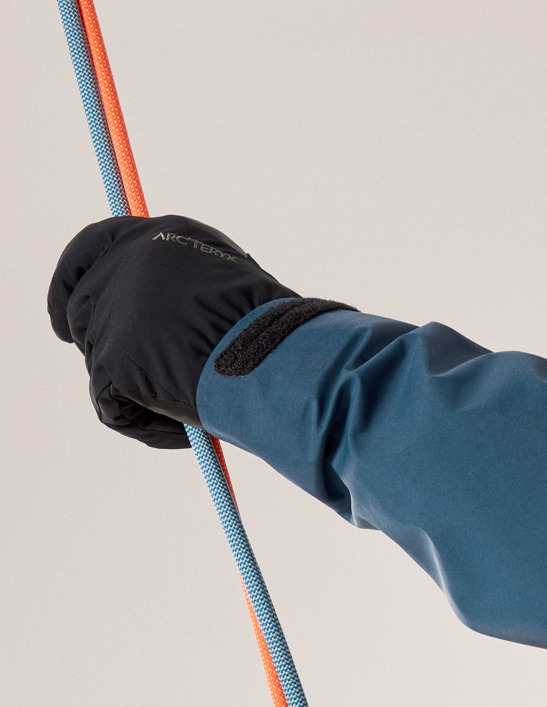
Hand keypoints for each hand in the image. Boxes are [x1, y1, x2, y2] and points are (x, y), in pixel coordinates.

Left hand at [48, 215, 296, 446]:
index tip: (64, 317)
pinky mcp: (114, 362)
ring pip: (101, 365)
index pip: (88, 251)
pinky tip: (184, 424)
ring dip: (138, 391)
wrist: (278, 361)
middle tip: (136, 381)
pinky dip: (145, 425)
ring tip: (190, 402)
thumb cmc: (273, 332)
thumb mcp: (222, 282)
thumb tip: (160, 314)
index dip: (71, 285)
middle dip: (105, 349)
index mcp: (151, 237)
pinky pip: (112, 406)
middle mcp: (123, 267)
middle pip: (84, 312)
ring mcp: (115, 315)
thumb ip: (180, 285)